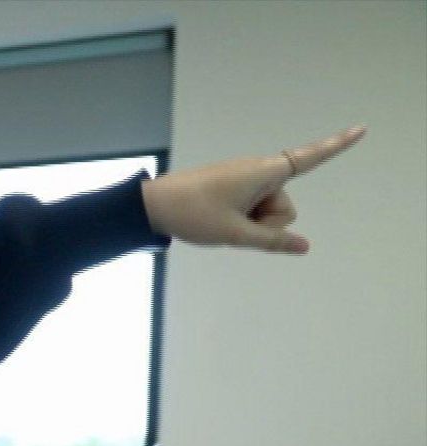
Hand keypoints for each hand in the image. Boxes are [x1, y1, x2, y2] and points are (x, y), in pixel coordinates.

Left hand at [141, 126, 363, 253]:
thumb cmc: (193, 214)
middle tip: (230, 223)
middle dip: (266, 223)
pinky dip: (240, 219)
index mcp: (264, 172)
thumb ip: (272, 241)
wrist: (152, 205)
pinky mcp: (233, 186)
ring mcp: (245, 178)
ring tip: (218, 220)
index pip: (309, 158)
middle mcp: (259, 170)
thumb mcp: (235, 234)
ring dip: (250, 223)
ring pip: (266, 212)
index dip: (336, 146)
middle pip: (284, 208)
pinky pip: (250, 209)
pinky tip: (214, 218)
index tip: (361, 129)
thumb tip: (302, 247)